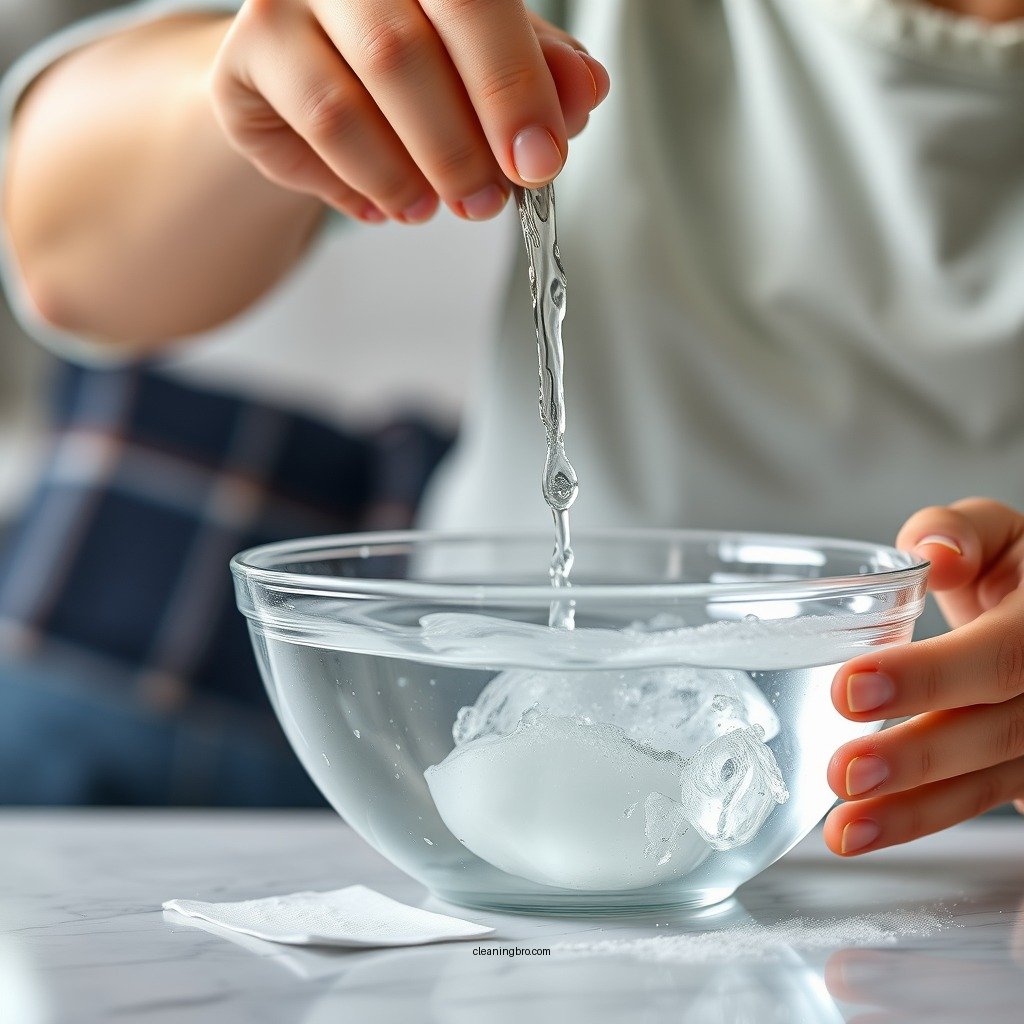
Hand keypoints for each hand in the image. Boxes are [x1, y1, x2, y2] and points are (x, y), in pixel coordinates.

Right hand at [209, 0, 608, 224]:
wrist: (312, 72)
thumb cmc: (413, 61)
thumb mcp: (489, 64)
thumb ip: (538, 72)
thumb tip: (584, 94)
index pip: (474, 1)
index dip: (512, 85)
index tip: (541, 160)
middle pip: (404, 49)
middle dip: (460, 145)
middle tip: (488, 202)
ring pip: (353, 101)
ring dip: (409, 175)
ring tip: (438, 208)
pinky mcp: (246, 55)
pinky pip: (314, 131)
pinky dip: (364, 181)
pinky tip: (389, 204)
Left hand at [823, 498, 1023, 855]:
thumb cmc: (1016, 571)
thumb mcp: (1003, 535)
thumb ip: (964, 532)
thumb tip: (934, 556)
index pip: (1001, 655)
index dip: (929, 676)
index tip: (850, 689)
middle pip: (999, 731)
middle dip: (918, 756)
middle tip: (843, 770)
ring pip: (990, 782)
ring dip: (913, 810)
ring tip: (845, 829)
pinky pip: (979, 800)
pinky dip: (919, 818)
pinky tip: (864, 830)